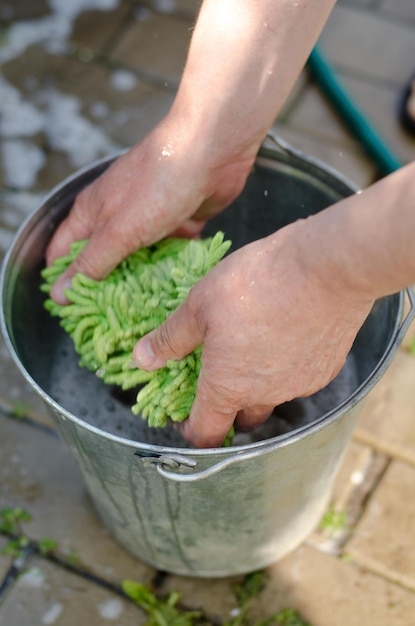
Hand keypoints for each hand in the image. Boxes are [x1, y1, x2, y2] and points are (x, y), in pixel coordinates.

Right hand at [46, 113, 254, 303]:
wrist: (211, 151)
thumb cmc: (158, 182)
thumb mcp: (118, 230)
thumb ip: (92, 263)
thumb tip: (60, 293)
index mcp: (92, 213)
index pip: (65, 252)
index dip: (63, 282)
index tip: (72, 313)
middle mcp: (117, 217)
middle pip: (103, 261)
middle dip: (106, 289)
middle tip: (111, 322)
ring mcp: (149, 221)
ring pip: (138, 262)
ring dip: (140, 284)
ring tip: (143, 317)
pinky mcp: (179, 225)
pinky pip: (169, 257)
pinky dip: (169, 273)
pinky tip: (173, 296)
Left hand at [132, 218, 373, 447]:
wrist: (326, 268)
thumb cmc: (256, 283)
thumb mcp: (200, 305)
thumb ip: (171, 338)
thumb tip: (142, 360)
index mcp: (228, 387)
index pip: (206, 433)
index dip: (191, 432)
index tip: (185, 419)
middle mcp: (266, 395)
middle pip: (242, 418)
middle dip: (227, 408)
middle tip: (219, 378)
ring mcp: (300, 384)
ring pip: (273, 395)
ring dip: (259, 384)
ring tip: (253, 348)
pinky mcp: (327, 368)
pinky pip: (300, 377)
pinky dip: (287, 366)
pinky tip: (285, 334)